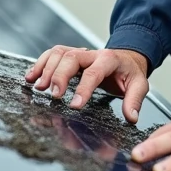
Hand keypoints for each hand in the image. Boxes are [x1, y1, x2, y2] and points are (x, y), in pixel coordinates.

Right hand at [24, 45, 149, 122]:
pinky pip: (52, 54)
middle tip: (54, 96)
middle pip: (71, 57)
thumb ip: (134, 100)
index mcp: (109, 60)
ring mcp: (79, 53)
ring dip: (46, 68)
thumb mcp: (139, 85)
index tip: (75, 105)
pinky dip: (40, 63)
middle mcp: (92, 53)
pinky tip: (31, 77)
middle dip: (60, 76)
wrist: (127, 57)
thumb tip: (131, 117)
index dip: (83, 88)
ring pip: (59, 53)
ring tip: (38, 87)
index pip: (94, 72)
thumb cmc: (130, 73)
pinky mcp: (70, 55)